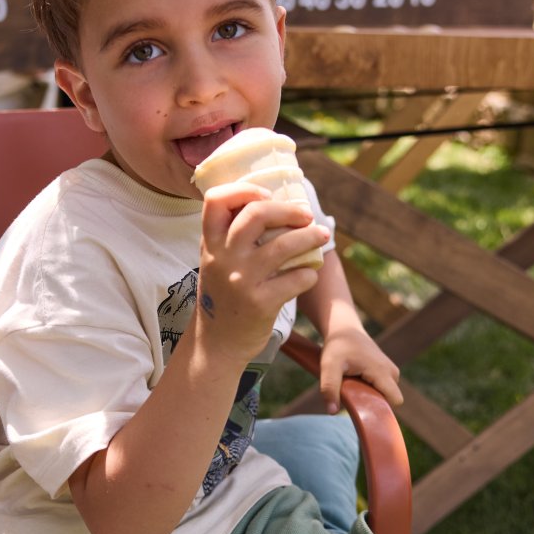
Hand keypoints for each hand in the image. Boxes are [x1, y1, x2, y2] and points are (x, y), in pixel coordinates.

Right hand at [197, 183, 329, 364]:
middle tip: (306, 215)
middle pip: (256, 214)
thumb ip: (232, 237)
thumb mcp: (216, 262)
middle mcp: (223, 258)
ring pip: (283, 245)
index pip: (216, 200)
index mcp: (210, 244)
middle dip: (288, 210)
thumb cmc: (223, 296)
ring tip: (322, 235)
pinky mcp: (260, 303)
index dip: (244, 189)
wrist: (217, 344)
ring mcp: (241, 281)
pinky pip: (296, 279)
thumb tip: (274, 205)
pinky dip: (308, 274)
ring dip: (310, 236)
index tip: (266, 196)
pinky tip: (309, 275)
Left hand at [318, 327, 402, 413]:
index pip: (395, 400)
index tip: (361, 407)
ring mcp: (390, 370)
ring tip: (353, 384)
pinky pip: (383, 388)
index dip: (380, 408)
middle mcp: (392, 371)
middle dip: (373, 402)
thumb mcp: (328, 366)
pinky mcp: (386, 370)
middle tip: (352, 393)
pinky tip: (357, 380)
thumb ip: (329, 388)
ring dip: (371, 394)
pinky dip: (371, 388)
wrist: (344, 328)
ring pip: (386, 394)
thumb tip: (332, 412)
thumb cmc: (337, 346)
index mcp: (383, 371)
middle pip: (390, 400)